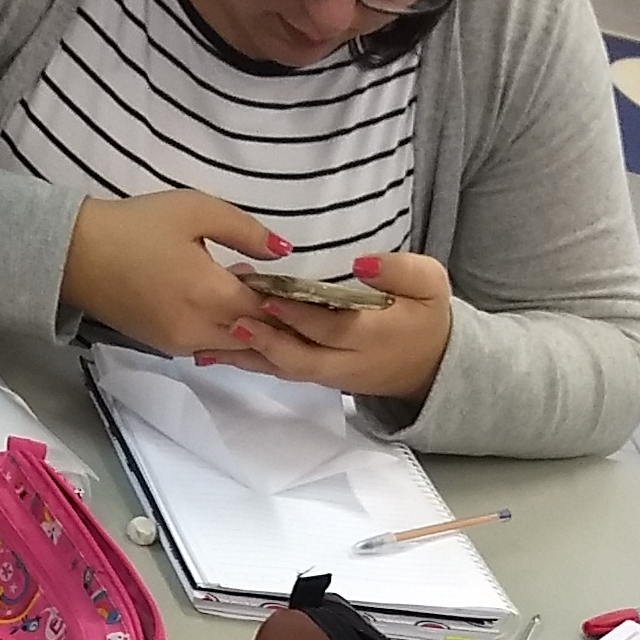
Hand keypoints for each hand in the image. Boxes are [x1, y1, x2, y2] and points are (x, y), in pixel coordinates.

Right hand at [64, 188, 281, 357]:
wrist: (77, 254)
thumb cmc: (137, 225)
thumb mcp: (196, 210)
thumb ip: (246, 231)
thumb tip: (284, 252)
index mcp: (210, 294)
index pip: (270, 311)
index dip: (291, 303)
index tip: (305, 288)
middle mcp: (199, 329)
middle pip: (257, 338)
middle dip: (275, 321)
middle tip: (288, 297)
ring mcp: (181, 343)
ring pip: (234, 347)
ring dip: (251, 328)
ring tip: (254, 297)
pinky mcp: (166, 347)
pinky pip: (210, 347)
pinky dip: (226, 332)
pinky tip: (225, 305)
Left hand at [223, 250, 455, 409]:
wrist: (431, 366)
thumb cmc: (427, 316)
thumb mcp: (432, 284)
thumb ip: (401, 271)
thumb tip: (361, 264)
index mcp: (374, 336)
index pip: (332, 327)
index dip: (300, 315)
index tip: (269, 296)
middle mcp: (347, 362)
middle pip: (299, 357)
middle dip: (264, 340)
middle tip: (232, 318)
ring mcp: (330, 374)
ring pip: (284, 369)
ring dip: (247, 358)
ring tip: (207, 346)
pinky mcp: (317, 375)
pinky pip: (281, 371)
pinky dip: (250, 362)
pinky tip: (217, 354)